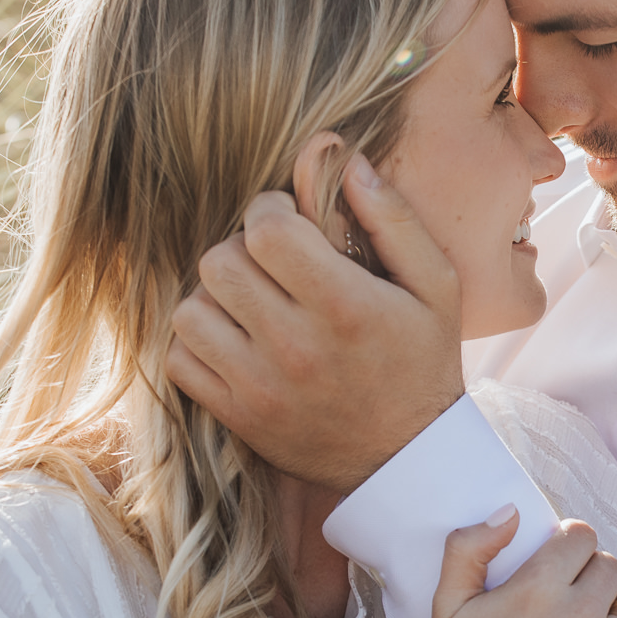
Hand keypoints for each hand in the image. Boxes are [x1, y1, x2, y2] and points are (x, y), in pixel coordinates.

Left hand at [166, 156, 465, 489]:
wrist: (410, 459)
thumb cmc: (424, 361)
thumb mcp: (435, 284)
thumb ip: (392, 217)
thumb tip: (343, 158)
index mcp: (344, 306)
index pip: (264, 228)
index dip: (270, 210)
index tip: (290, 223)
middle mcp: (296, 347)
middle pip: (219, 262)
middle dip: (242, 249)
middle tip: (273, 265)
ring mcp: (260, 387)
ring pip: (191, 309)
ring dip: (216, 297)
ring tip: (253, 303)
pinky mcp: (238, 417)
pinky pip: (180, 359)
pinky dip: (199, 342)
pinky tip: (236, 340)